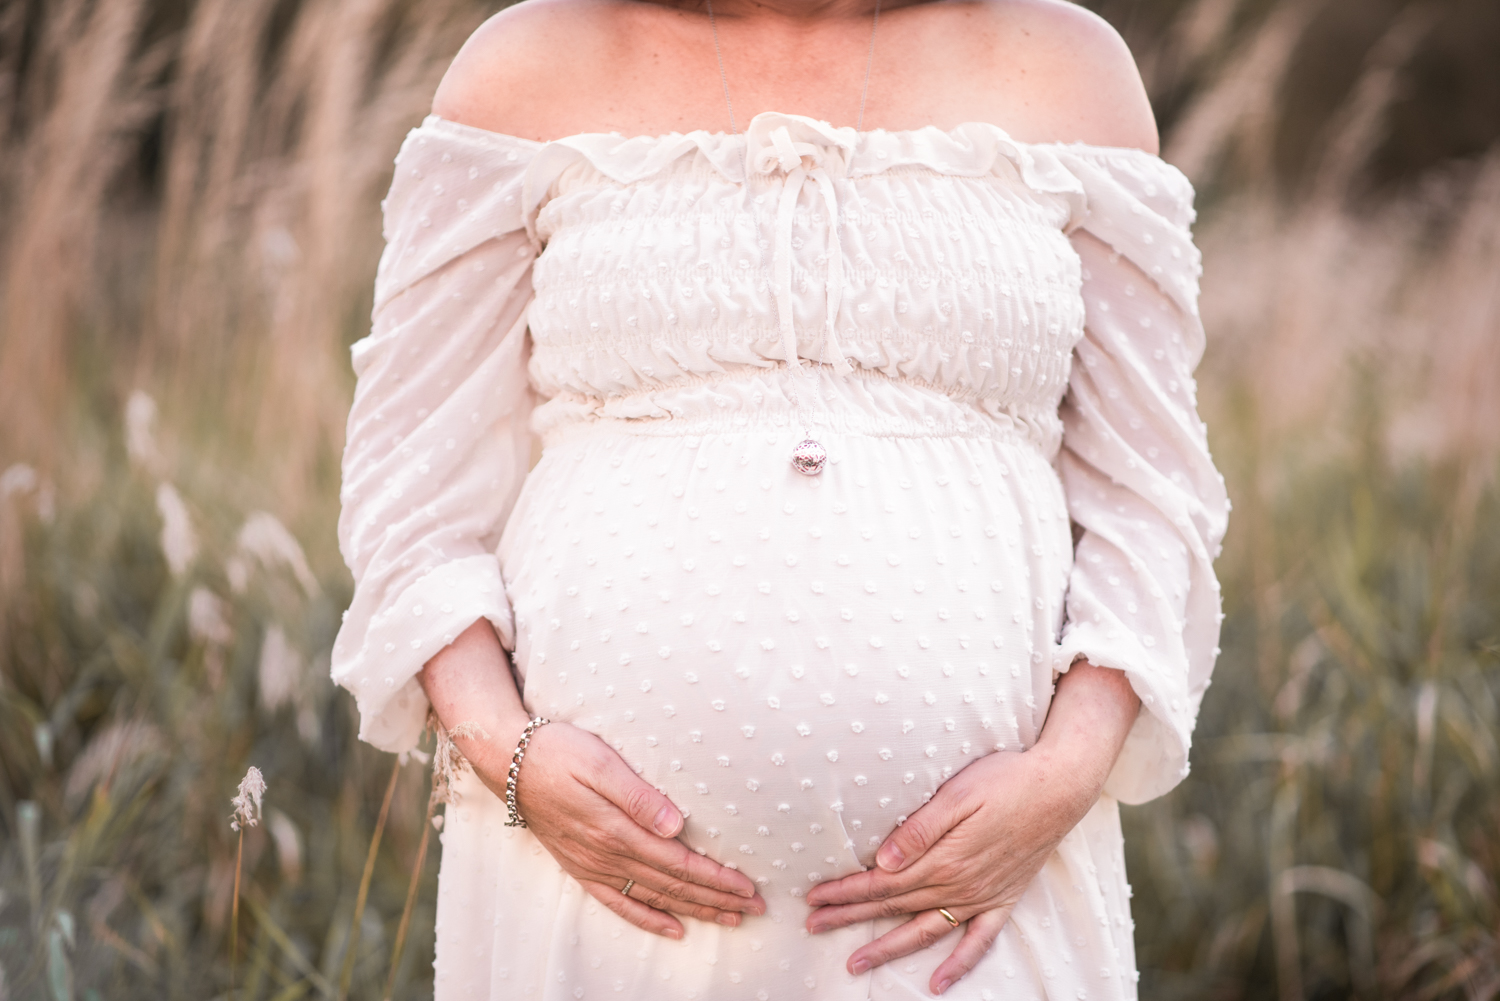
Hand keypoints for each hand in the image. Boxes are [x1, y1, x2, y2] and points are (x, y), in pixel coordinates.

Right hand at [421, 620, 765, 939]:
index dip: (717, 878)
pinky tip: (673, 929)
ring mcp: (593, 865)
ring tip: (730, 919)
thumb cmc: (557, 750)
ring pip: (653, 897)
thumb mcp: (599, 761)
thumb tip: (678, 824)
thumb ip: (639, 795)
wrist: (507, 761)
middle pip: (673, 885)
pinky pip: (618, 903)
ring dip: (694, 910)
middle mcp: (607, 855)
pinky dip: (649, 918)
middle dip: (717, 898)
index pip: (679, 862)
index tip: (748, 887)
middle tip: (755, 907)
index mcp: (617, 830)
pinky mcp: (580, 867)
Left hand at [804, 660, 1140, 994]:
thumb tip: (882, 860)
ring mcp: (981, 897)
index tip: (814, 898)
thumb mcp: (957, 794)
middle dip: (850, 917)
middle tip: (814, 926)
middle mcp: (959, 885)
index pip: (881, 882)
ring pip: (925, 930)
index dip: (845, 891)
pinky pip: (978, 942)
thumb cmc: (1005, 780)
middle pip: (893, 907)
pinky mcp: (1003, 900)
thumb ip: (919, 830)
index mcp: (942, 858)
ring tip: (855, 964)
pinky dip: (958, 965)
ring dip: (888, 948)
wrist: (1059, 788)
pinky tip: (937, 983)